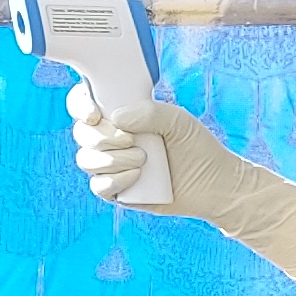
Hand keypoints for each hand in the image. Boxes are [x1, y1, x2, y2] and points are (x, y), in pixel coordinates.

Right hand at [68, 92, 295, 273]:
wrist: (214, 184)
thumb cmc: (196, 146)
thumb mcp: (177, 121)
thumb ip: (149, 112)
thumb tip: (114, 118)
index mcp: (121, 114)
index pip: (84, 104)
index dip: (80, 106)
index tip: (94, 114)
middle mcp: (111, 138)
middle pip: (81, 134)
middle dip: (101, 137)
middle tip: (131, 141)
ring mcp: (112, 165)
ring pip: (86, 160)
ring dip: (110, 159)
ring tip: (142, 160)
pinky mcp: (118, 191)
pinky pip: (98, 186)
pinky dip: (113, 180)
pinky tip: (136, 176)